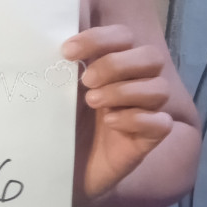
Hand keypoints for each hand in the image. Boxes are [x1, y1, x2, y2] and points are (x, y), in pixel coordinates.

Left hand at [62, 24, 172, 200]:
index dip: (100, 38)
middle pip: (151, 58)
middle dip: (117, 64)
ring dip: (124, 90)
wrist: (54, 172)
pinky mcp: (146, 142)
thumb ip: (59, 65)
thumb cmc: (55, 127)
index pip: (123, 36)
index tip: (67, 52)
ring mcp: (142, 114)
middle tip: (87, 81)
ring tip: (93, 103)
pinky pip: (161, 123)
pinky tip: (111, 123)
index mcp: (111, 66)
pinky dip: (137, 119)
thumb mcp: (54, 92)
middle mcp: (132, 85)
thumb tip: (45, 34)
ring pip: (159, 88)